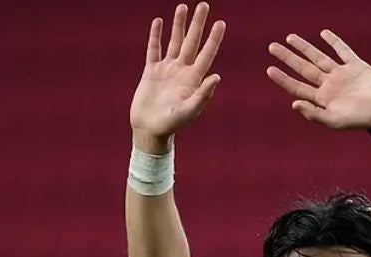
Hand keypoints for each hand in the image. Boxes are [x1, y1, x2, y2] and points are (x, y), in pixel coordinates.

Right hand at [129, 3, 224, 145]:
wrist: (150, 130)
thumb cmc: (172, 124)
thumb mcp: (189, 111)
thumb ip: (203, 95)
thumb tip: (217, 76)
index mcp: (194, 79)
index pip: (207, 54)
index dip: (214, 38)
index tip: (220, 23)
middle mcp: (182, 70)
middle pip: (192, 42)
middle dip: (198, 24)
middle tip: (204, 5)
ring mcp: (167, 69)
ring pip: (174, 41)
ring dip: (178, 25)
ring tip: (182, 7)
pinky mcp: (151, 71)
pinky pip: (154, 49)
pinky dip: (155, 36)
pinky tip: (158, 22)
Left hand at [266, 30, 370, 129]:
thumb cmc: (361, 120)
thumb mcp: (335, 121)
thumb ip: (314, 114)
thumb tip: (293, 104)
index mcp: (323, 99)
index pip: (298, 87)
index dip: (283, 79)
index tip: (270, 69)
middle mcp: (329, 85)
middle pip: (304, 69)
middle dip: (288, 58)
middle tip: (271, 47)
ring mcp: (342, 74)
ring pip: (319, 57)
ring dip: (304, 47)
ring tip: (290, 38)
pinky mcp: (356, 66)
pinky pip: (343, 51)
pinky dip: (334, 42)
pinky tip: (324, 34)